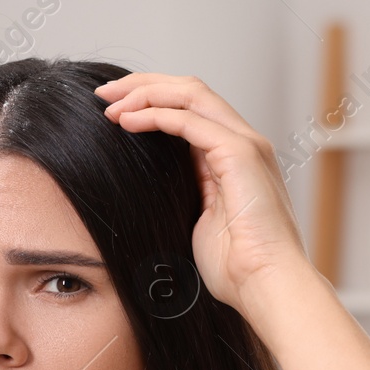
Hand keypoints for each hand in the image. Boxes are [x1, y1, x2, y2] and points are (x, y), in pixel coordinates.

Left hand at [95, 72, 314, 325]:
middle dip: (143, 84)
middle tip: (104, 93)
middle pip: (189, 90)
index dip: (151, 100)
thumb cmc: (236, 269)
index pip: (191, 108)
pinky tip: (126, 121)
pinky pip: (189, 120)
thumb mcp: (199, 223)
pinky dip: (154, 114)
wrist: (265, 285)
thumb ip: (185, 195)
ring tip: (109, 103)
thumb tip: (152, 190)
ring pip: (190, 94)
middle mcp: (243, 142)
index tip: (113, 110)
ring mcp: (245, 145)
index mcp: (233, 157)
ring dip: (145, 93)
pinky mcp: (240, 154)